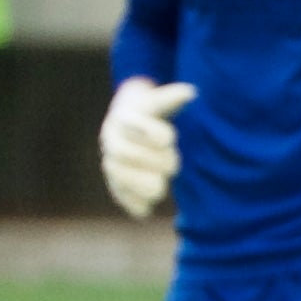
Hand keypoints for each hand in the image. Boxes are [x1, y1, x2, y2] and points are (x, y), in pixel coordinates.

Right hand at [99, 78, 195, 217]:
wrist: (124, 125)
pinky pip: (116, 192)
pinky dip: (129, 202)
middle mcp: (111, 138)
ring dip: (138, 182)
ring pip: (116, 172)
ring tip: (161, 188)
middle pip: (123, 151)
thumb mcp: (158, 101)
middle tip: (174, 164)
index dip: (149, 132)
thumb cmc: (149, 112)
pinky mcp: (113, 179)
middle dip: (149, 159)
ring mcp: (109, 159)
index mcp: (123, 115)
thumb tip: (191, 91)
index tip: (170, 139)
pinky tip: (145, 209)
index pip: (131, 123)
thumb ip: (171, 99)